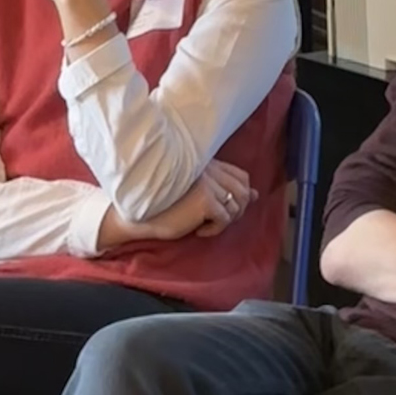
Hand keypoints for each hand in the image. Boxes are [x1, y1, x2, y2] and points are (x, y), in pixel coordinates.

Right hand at [136, 160, 257, 242]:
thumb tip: (256, 194)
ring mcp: (209, 184)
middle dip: (237, 210)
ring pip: (236, 208)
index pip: (241, 176)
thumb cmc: (164, 204)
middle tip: (217, 219)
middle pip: (244, 192)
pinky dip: (214, 229)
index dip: (242, 194)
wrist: (139, 214)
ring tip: (204, 223)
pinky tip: (198, 230)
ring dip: (223, 221)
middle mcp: (210, 170)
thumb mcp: (198, 193)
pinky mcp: (206, 200)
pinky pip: (225, 220)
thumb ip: (225, 187)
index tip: (228, 208)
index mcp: (208, 164)